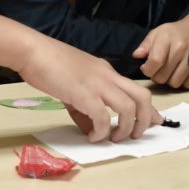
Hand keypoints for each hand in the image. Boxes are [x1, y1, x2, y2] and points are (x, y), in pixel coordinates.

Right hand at [19, 36, 160, 142]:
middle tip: (136, 135)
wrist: (32, 51)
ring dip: (125, 128)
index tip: (157, 121)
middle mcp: (107, 76)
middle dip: (146, 119)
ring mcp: (97, 83)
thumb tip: (90, 129)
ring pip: (128, 107)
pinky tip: (92, 137)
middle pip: (142, 97)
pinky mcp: (83, 93)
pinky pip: (102, 117)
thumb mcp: (72, 86)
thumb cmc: (48, 64)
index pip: (137, 89)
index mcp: (106, 72)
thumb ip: (84, 108)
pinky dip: (101, 131)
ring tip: (113, 138)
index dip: (150, 108)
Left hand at [133, 11, 188, 88]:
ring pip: (174, 83)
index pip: (154, 61)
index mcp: (167, 37)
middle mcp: (181, 47)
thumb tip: (136, 55)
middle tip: (160, 69)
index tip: (146, 68)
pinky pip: (188, 84)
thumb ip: (146, 45)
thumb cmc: (176, 33)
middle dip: (157, 76)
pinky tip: (182, 72)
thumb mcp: (158, 33)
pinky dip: (183, 81)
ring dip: (170, 80)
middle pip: (162, 76)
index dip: (147, 69)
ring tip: (171, 70)